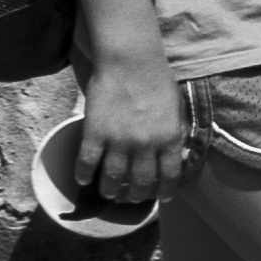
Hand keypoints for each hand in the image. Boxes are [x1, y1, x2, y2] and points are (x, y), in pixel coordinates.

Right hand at [74, 58, 188, 214]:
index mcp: (169, 139)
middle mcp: (146, 145)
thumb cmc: (157, 81)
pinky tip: (84, 180)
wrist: (130, 62)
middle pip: (140, 182)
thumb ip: (173, 133)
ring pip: (113, 178)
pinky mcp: (95, 133)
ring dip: (110, 190)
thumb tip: (174, 155)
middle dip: (135, 195)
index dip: (164, 191)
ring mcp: (119, 140)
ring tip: (108, 193)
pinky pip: (88, 162)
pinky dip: (84, 175)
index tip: (161, 198)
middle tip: (130, 197)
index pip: (169, 175)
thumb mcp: (176, 110)